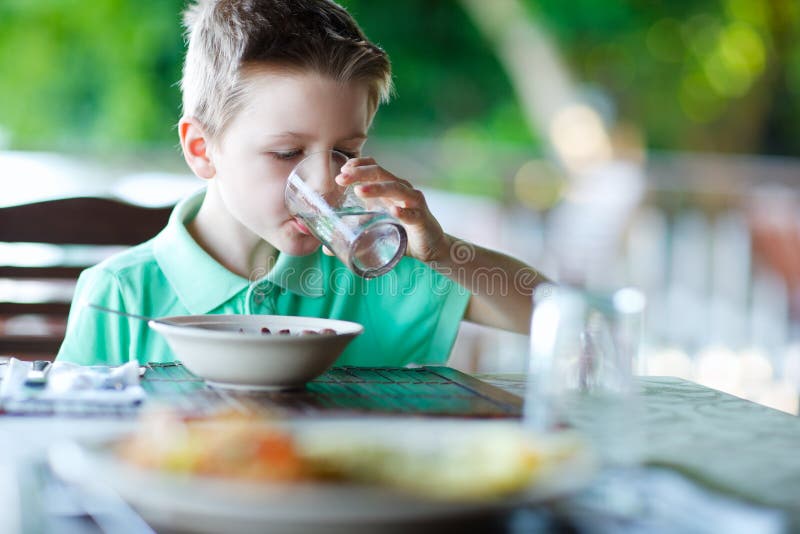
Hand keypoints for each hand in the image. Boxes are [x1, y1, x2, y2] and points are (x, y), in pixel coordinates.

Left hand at [334, 157, 448, 262]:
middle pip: (381, 174)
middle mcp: (402, 190)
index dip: (359, 165)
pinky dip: (403, 211)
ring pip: (396, 189)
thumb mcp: (374, 230)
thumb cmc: (401, 233)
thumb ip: (353, 234)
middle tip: (341, 178)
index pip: (374, 167)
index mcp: (389, 188)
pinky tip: (394, 212)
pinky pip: (412, 213)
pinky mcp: (422, 219)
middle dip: (360, 173)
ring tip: (359, 191)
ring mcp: (414, 203)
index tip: (342, 170)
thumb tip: (325, 248)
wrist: (430, 248)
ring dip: (377, 189)